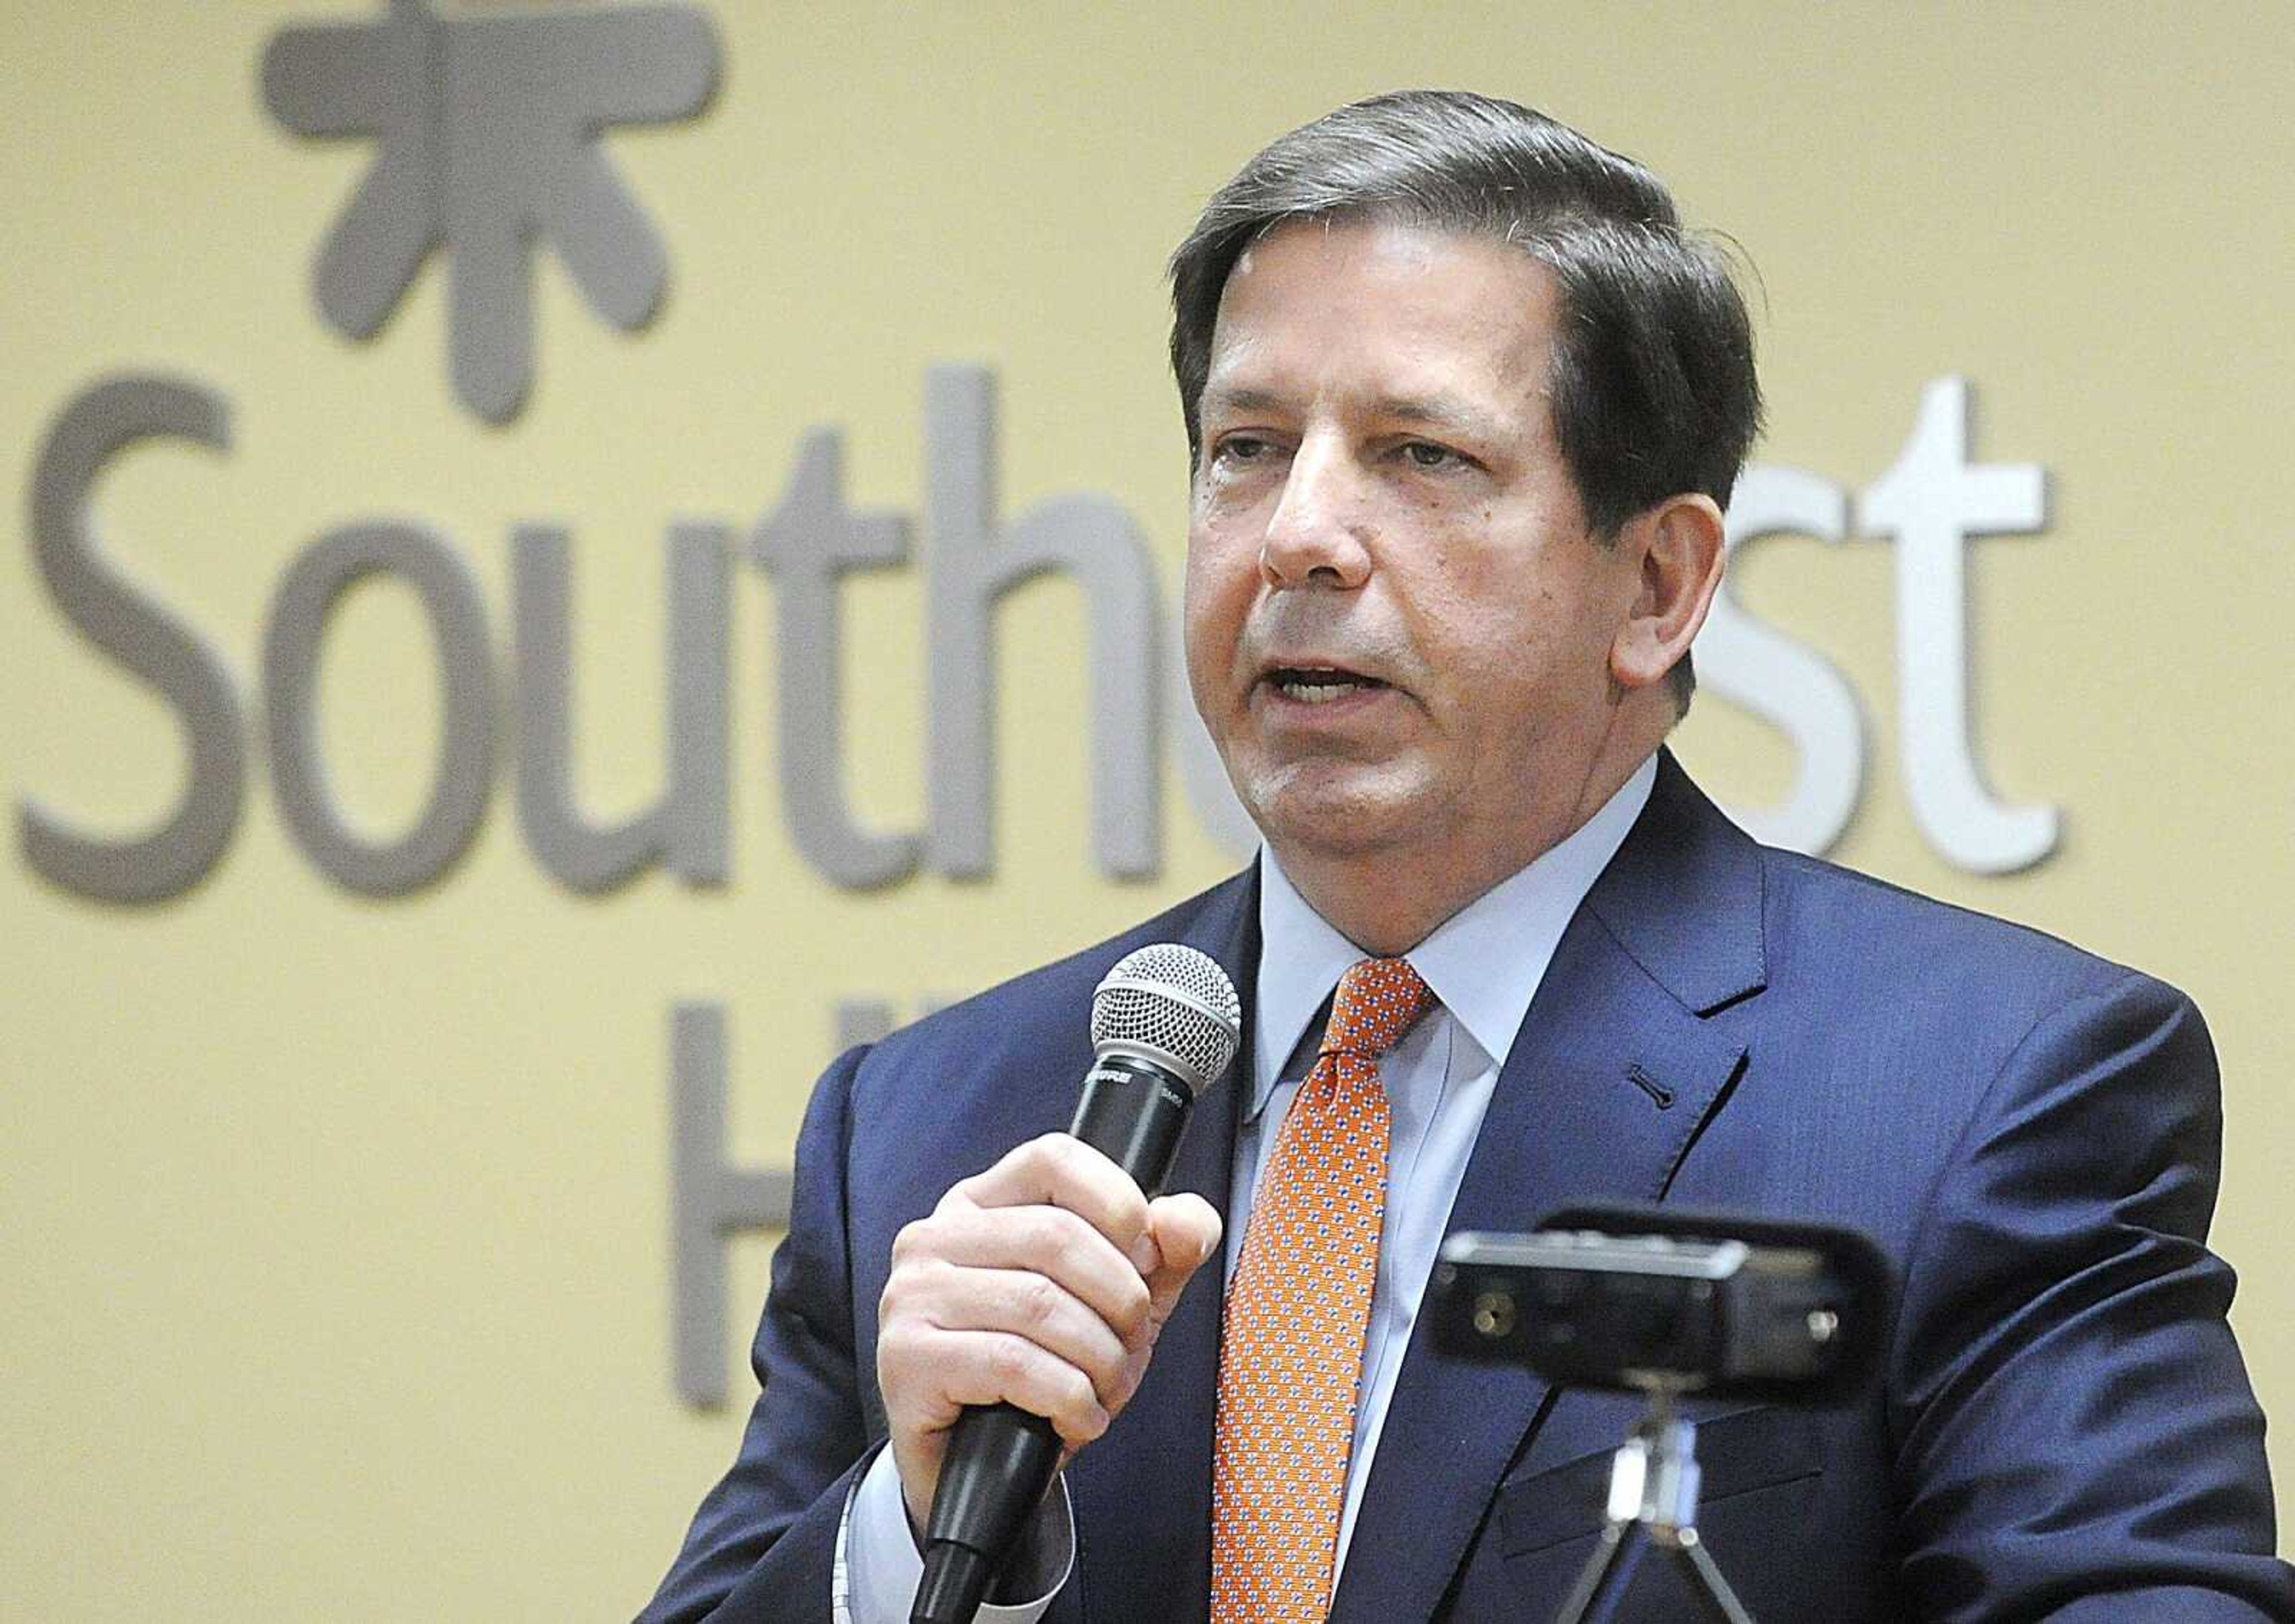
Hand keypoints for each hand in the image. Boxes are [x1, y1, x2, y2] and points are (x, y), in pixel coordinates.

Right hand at [877, 1132, 1223, 1533]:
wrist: (979, 1471)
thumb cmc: (1044, 1373)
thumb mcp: (1115, 1306)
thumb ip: (1163, 1255)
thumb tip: (1189, 1222)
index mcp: (982, 1204)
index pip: (1054, 1159)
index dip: (1118, 1203)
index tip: (1147, 1261)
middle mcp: (936, 1236)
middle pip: (1057, 1236)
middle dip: (1120, 1300)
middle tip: (1131, 1343)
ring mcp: (912, 1295)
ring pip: (1040, 1304)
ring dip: (1099, 1359)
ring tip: (1107, 1388)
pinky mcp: (907, 1357)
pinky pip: (1013, 1364)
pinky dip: (1068, 1398)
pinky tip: (1078, 1418)